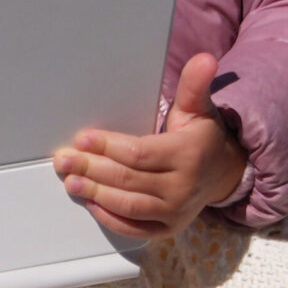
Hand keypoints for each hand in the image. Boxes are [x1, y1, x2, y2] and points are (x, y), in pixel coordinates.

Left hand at [52, 52, 247, 239]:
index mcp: (187, 155)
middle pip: (128, 179)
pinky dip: (111, 219)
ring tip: (71, 181)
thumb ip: (195, 84)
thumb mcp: (199, 108)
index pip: (139, 154)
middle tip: (64, 160)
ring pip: (129, 205)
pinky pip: (136, 228)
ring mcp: (176, 212)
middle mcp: (183, 188)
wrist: (223, 172)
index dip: (108, 147)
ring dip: (96, 193)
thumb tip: (205, 58)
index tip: (83, 139)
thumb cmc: (201, 136)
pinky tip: (92, 203)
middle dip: (92, 169)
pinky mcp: (169, 228)